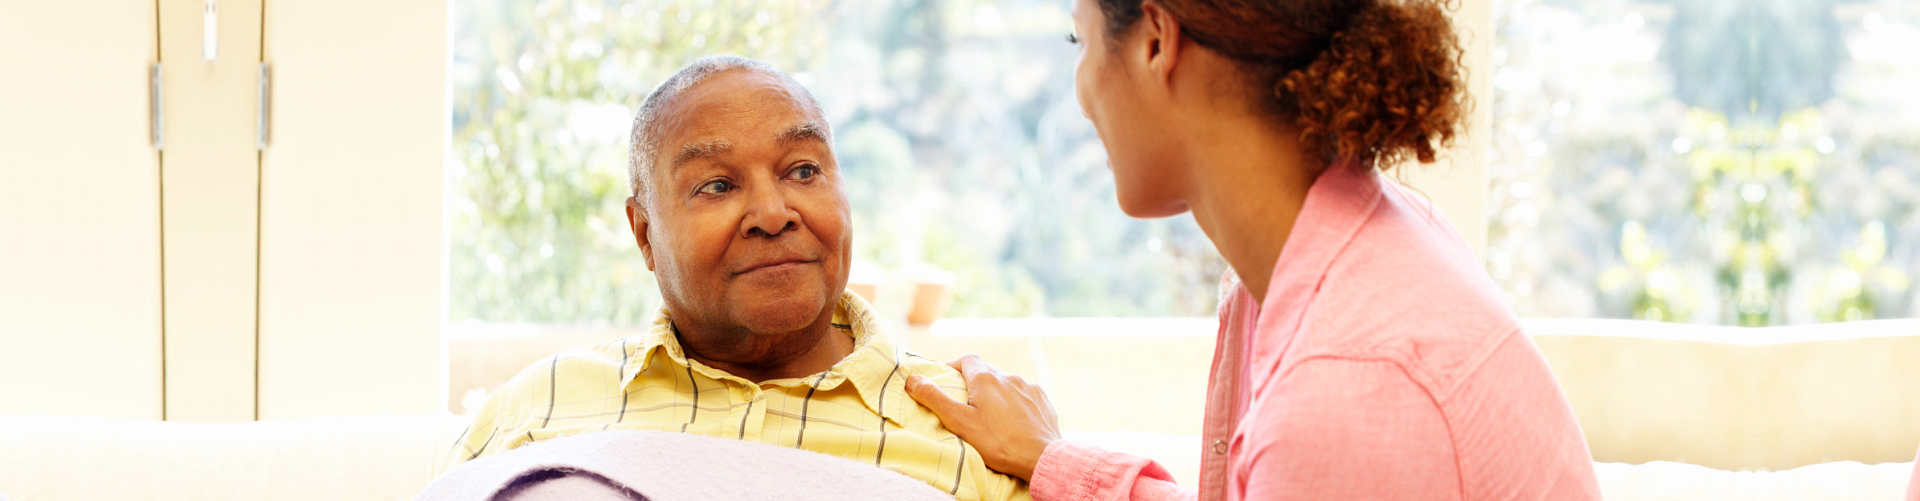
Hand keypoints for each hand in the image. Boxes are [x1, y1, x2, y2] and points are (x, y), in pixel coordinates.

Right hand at [905, 354, 1061, 480]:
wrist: (1040, 457)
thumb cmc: (997, 442)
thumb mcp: (959, 422)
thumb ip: (935, 399)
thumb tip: (913, 379)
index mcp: (986, 379)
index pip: (967, 359)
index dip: (955, 366)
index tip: (948, 379)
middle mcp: (1008, 377)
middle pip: (987, 371)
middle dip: (975, 381)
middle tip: (966, 401)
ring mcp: (1028, 387)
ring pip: (1006, 382)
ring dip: (996, 392)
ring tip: (991, 413)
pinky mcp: (1042, 400)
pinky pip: (1024, 394)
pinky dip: (1015, 401)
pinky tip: (1013, 418)